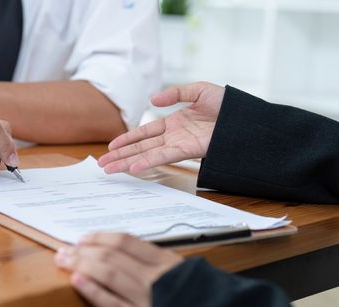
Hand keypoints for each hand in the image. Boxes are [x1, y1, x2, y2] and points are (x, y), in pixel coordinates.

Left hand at [54, 233, 182, 306]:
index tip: (84, 238)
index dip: (100, 238)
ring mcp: (149, 300)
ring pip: (109, 273)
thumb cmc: (209, 302)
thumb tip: (129, 255)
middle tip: (64, 249)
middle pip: (112, 255)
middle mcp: (156, 277)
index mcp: (168, 263)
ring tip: (64, 260)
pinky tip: (77, 281)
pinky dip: (93, 291)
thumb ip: (162, 266)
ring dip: (81, 264)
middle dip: (83, 250)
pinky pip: (114, 305)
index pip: (127, 242)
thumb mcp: (189, 275)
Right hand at [98, 82, 224, 173]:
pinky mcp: (189, 151)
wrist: (250, 119)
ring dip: (127, 162)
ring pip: (147, 155)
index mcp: (174, 123)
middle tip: (102, 164)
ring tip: (109, 169)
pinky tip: (134, 168)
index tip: (112, 147)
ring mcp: (180, 145)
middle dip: (121, 156)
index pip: (145, 133)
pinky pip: (163, 157)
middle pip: (141, 147)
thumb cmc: (229, 105)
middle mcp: (174, 136)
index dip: (128, 139)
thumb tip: (152, 100)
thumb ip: (176, 93)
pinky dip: (147, 162)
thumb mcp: (199, 90)